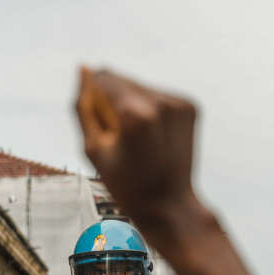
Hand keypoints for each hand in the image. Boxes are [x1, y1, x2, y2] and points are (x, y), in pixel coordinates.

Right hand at [76, 68, 197, 220]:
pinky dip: (150, 109)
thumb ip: (83, 106)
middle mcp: (161, 103)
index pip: (104, 78)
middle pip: (123, 79)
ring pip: (140, 86)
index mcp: (134, 114)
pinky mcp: (190, 106)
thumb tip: (83, 68)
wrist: (170, 205)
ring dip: (131, 104)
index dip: (94, 96)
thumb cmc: (126, 184)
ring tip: (137, 138)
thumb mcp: (93, 148)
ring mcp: (179, 103)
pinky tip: (152, 136)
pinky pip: (159, 95)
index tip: (98, 120)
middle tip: (121, 137)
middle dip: (113, 100)